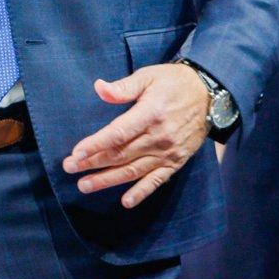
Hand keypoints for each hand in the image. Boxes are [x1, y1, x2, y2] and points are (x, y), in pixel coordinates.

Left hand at [63, 63, 209, 208]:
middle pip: (121, 154)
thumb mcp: (148, 76)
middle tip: (69, 169)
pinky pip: (157, 181)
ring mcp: (168, 152)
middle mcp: (158, 137)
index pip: (118, 134)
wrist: (209, 95)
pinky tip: (126, 202)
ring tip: (85, 186)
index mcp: (150, 114)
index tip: (76, 153)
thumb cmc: (172, 82)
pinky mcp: (176, 161)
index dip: (95, 145)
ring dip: (108, 180)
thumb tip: (98, 88)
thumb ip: (123, 87)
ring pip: (133, 170)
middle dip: (93, 163)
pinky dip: (141, 192)